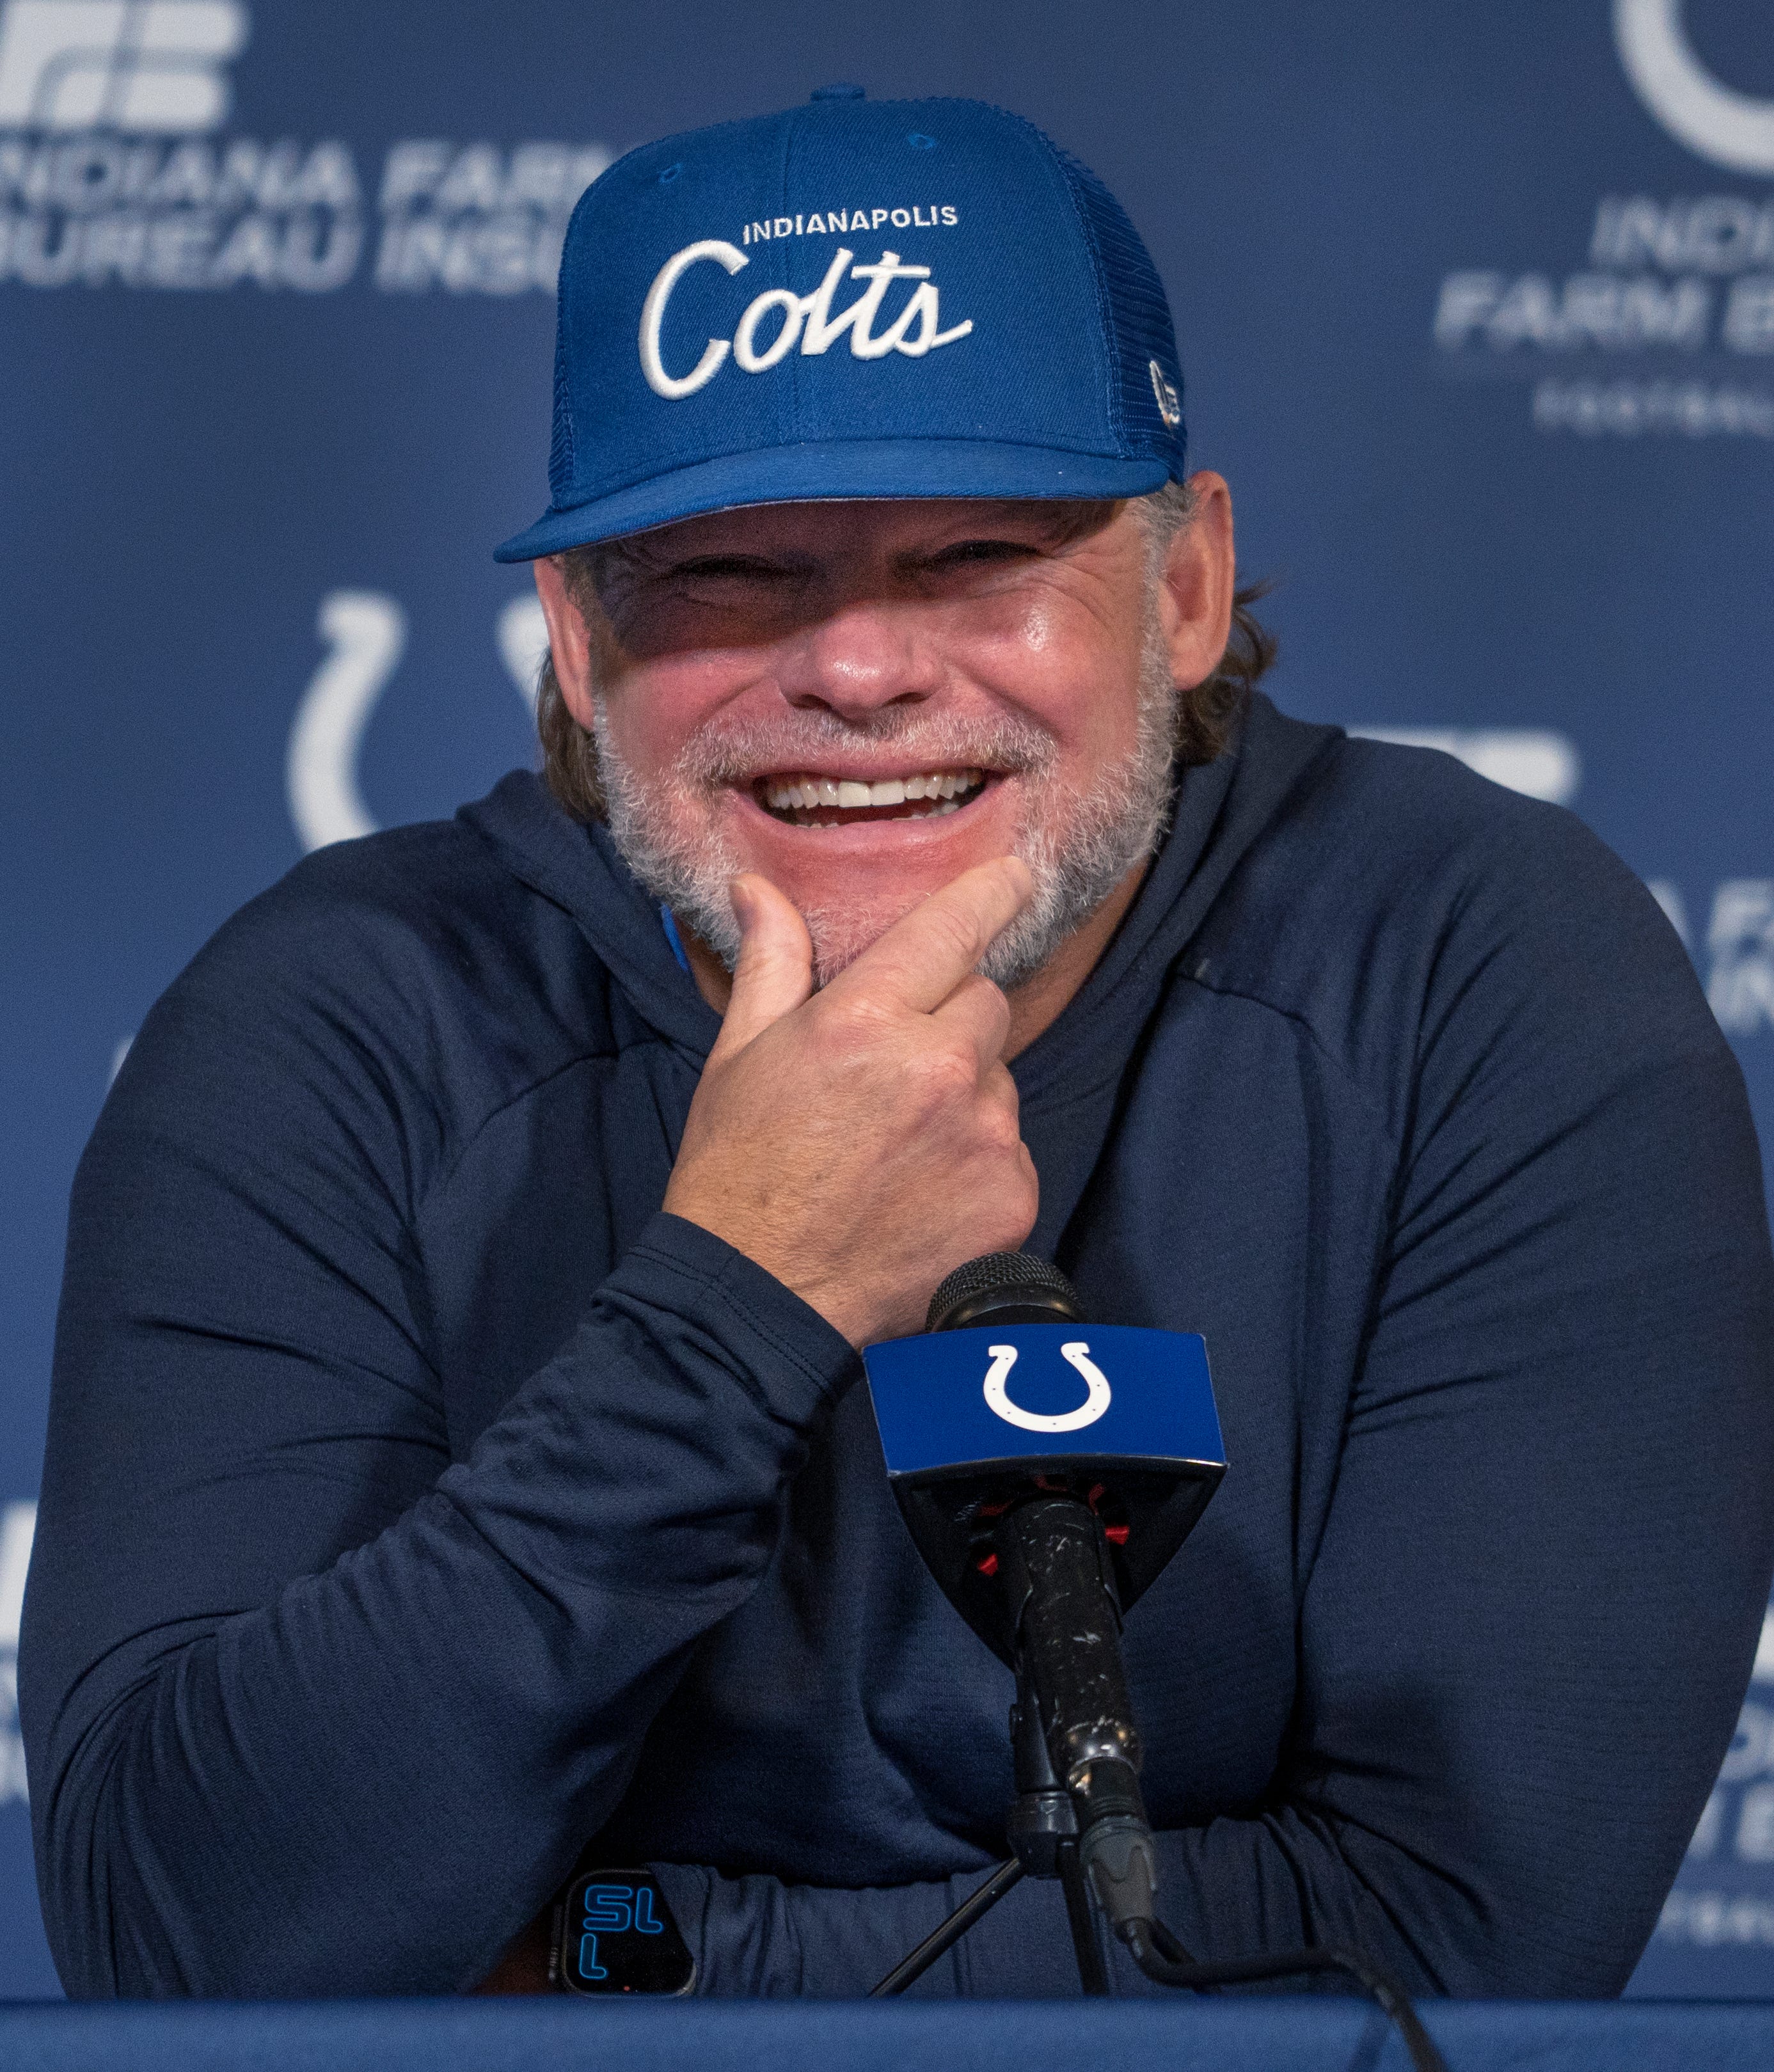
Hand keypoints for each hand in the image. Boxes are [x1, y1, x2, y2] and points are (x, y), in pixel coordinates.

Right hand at [663, 860, 1039, 1346]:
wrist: (759, 1298)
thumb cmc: (739, 1172)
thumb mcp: (740, 1054)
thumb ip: (771, 961)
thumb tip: (757, 886)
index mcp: (867, 1020)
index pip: (957, 926)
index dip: (994, 891)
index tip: (1016, 876)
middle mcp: (937, 1069)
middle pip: (986, 1003)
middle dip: (949, 1020)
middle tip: (891, 1073)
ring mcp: (982, 1137)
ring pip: (1000, 1078)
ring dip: (966, 1094)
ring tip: (898, 1144)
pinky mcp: (1012, 1196)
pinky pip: (1012, 1149)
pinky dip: (979, 1163)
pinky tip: (922, 1191)